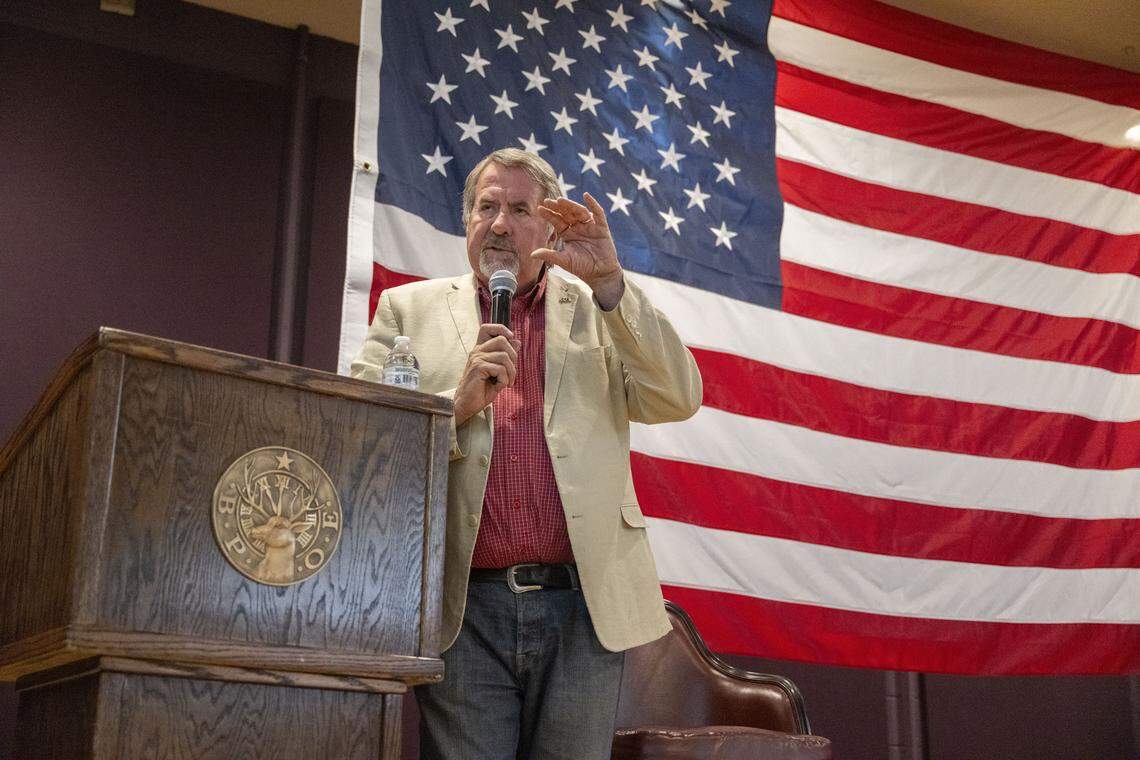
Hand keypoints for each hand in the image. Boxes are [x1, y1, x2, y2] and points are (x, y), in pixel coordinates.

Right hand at [453, 324, 521, 425]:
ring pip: (504, 356)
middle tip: (511, 372)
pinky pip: (500, 369)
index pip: (487, 328)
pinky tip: (499, 386)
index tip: (511, 338)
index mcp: (481, 350)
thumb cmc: (481, 390)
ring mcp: (477, 358)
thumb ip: (506, 357)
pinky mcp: (478, 368)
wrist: (466, 404)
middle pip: (502, 340)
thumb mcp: (498, 372)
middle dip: (514, 356)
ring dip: (511, 372)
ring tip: (507, 383)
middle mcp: (477, 351)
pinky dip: (504, 380)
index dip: (501, 329)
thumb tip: (517, 342)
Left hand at [534, 193, 624, 307]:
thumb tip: (531, 255)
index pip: (557, 221)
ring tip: (561, 200)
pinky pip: (598, 213)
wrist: (600, 274)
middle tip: (548, 201)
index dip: (549, 214)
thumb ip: (549, 255)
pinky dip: (593, 204)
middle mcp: (578, 227)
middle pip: (567, 213)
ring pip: (579, 211)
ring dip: (571, 205)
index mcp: (567, 233)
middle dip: (558, 207)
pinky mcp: (601, 227)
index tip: (539, 209)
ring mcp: (590, 226)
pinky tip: (586, 196)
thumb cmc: (582, 267)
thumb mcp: (564, 260)